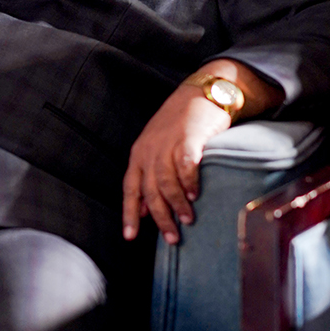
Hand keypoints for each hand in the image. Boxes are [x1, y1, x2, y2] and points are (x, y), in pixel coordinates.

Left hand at [122, 87, 233, 244]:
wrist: (200, 93)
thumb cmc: (180, 125)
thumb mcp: (157, 150)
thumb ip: (149, 178)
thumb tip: (143, 210)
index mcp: (139, 155)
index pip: (130, 189)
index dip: (129, 214)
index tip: (130, 237)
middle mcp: (149, 150)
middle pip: (150, 190)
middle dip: (160, 217)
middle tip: (172, 238)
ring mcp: (167, 143)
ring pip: (166, 181)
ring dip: (177, 204)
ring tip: (188, 219)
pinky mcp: (188, 137)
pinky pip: (186, 164)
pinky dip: (189, 181)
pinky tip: (196, 194)